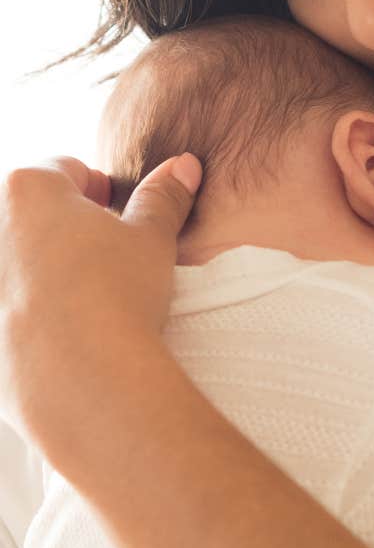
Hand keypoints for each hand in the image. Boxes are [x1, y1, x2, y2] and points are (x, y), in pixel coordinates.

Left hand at [0, 153, 201, 443]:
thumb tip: (183, 166)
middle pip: (34, 214)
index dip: (99, 188)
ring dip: (47, 270)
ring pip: (18, 261)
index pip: (65, 168)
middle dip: (68, 228)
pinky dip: (29, 314)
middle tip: (108, 257)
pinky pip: (8, 310)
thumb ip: (162, 198)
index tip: (118, 214)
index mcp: (26, 190)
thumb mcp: (151, 238)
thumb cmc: (116, 296)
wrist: (82, 381)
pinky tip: (65, 335)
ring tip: (88, 299)